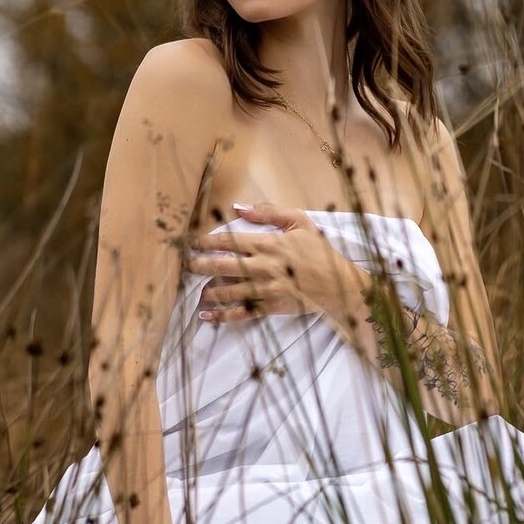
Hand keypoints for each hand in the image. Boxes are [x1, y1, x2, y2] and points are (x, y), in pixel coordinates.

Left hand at [186, 202, 359, 323]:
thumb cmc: (319, 251)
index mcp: (268, 244)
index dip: (206, 242)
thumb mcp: (299, 222)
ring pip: (228, 291)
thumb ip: (269, 212)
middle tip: (184, 265)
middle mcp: (263, 267)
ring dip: (207, 291)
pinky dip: (222, 316)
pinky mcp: (270, 307)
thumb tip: (240, 207)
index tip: (192, 243)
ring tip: (194, 290)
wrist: (339, 284)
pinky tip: (207, 315)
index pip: (229, 241)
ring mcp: (265, 289)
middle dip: (199, 265)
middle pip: (222, 266)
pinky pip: (241, 313)